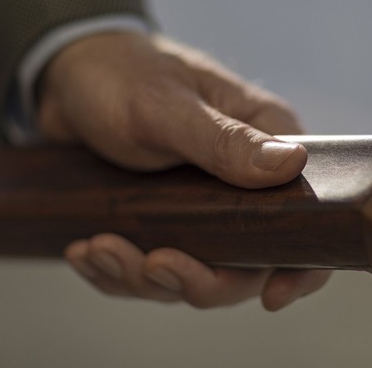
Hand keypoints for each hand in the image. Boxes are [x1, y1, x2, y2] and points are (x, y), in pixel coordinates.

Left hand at [37, 32, 330, 309]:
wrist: (66, 74)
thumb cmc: (123, 73)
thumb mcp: (167, 105)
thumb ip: (225, 139)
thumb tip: (293, 164)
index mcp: (264, 143)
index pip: (305, 216)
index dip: (299, 265)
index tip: (273, 298)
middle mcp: (241, 182)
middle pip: (248, 263)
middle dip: (199, 279)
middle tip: (152, 265)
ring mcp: (200, 207)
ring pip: (194, 272)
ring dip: (143, 276)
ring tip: (96, 249)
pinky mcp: (160, 221)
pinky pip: (148, 269)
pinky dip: (116, 271)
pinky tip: (83, 252)